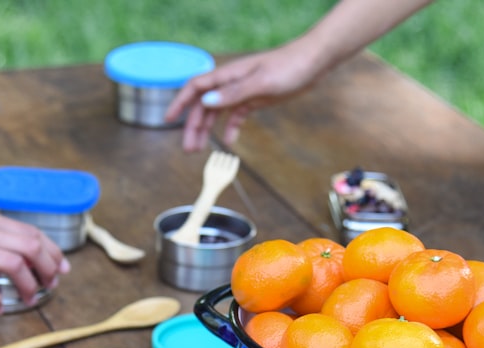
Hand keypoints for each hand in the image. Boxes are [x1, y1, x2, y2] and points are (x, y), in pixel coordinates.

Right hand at [164, 43, 323, 151]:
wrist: (314, 62)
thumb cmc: (289, 66)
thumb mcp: (261, 82)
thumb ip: (233, 93)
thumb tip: (206, 102)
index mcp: (228, 76)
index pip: (195, 88)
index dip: (180, 103)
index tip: (168, 120)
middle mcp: (231, 83)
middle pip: (204, 105)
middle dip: (193, 127)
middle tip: (188, 149)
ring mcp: (243, 92)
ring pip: (217, 112)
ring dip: (207, 130)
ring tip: (200, 150)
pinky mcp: (255, 99)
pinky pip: (236, 116)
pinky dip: (231, 129)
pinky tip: (230, 142)